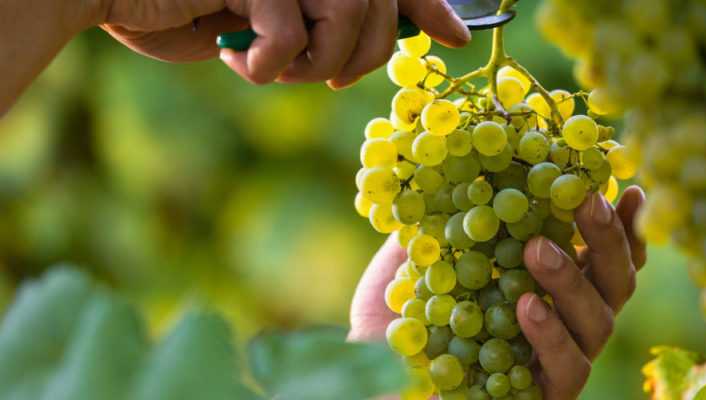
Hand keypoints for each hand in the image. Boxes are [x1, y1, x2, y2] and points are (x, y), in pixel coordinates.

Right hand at [93, 0, 470, 87]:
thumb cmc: (193, 7)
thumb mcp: (273, 20)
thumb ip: (326, 19)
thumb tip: (394, 33)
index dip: (426, 5)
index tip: (456, 35)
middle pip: (376, 6)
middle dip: (363, 57)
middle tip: (328, 76)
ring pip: (346, 15)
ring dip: (317, 62)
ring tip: (280, 70)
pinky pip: (291, 34)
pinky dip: (269, 66)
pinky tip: (237, 60)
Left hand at [348, 186, 646, 399]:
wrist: (370, 389)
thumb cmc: (393, 327)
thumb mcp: (411, 265)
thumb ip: (439, 224)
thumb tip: (453, 166)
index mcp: (545, 287)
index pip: (599, 256)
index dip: (620, 225)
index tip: (628, 186)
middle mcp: (562, 323)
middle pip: (614, 283)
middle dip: (608, 238)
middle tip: (586, 199)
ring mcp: (556, 363)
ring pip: (598, 323)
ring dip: (573, 280)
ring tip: (537, 248)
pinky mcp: (545, 398)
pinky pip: (568, 369)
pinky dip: (550, 335)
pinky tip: (527, 305)